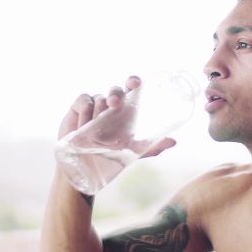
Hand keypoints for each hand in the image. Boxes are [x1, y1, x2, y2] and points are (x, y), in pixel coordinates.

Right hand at [58, 76, 176, 157]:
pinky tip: (83, 127)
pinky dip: (85, 112)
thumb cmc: (109, 157)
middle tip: (114, 105)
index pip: (131, 90)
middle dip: (115, 94)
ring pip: (99, 98)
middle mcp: (111, 106)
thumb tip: (174, 142)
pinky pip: (84, 102)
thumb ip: (152, 147)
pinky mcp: (78, 109)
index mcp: (126, 112)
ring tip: (95, 133)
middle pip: (115, 90)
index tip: (135, 84)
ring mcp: (94, 106)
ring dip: (98, 113)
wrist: (84, 169)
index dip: (133, 82)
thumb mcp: (132, 153)